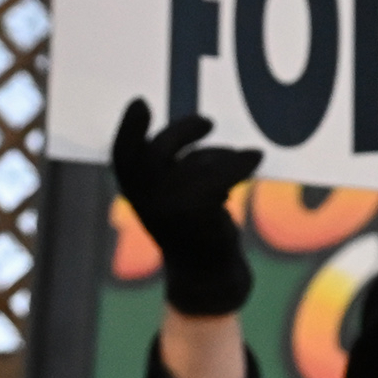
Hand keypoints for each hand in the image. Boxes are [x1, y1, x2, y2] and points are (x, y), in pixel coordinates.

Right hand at [111, 99, 259, 314]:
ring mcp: (169, 207)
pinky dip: (242, 162)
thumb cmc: (192, 229)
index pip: (123, 155)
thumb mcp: (171, 198)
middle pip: (160, 150)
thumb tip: (197, 129)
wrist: (206, 275)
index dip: (129, 128)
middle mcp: (145, 200)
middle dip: (184, 130)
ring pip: (197, 161)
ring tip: (238, 162)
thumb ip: (171, 168)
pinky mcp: (198, 212)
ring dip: (220, 157)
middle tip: (209, 123)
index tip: (141, 102)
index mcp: (135, 193)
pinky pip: (222, 173)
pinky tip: (254, 157)